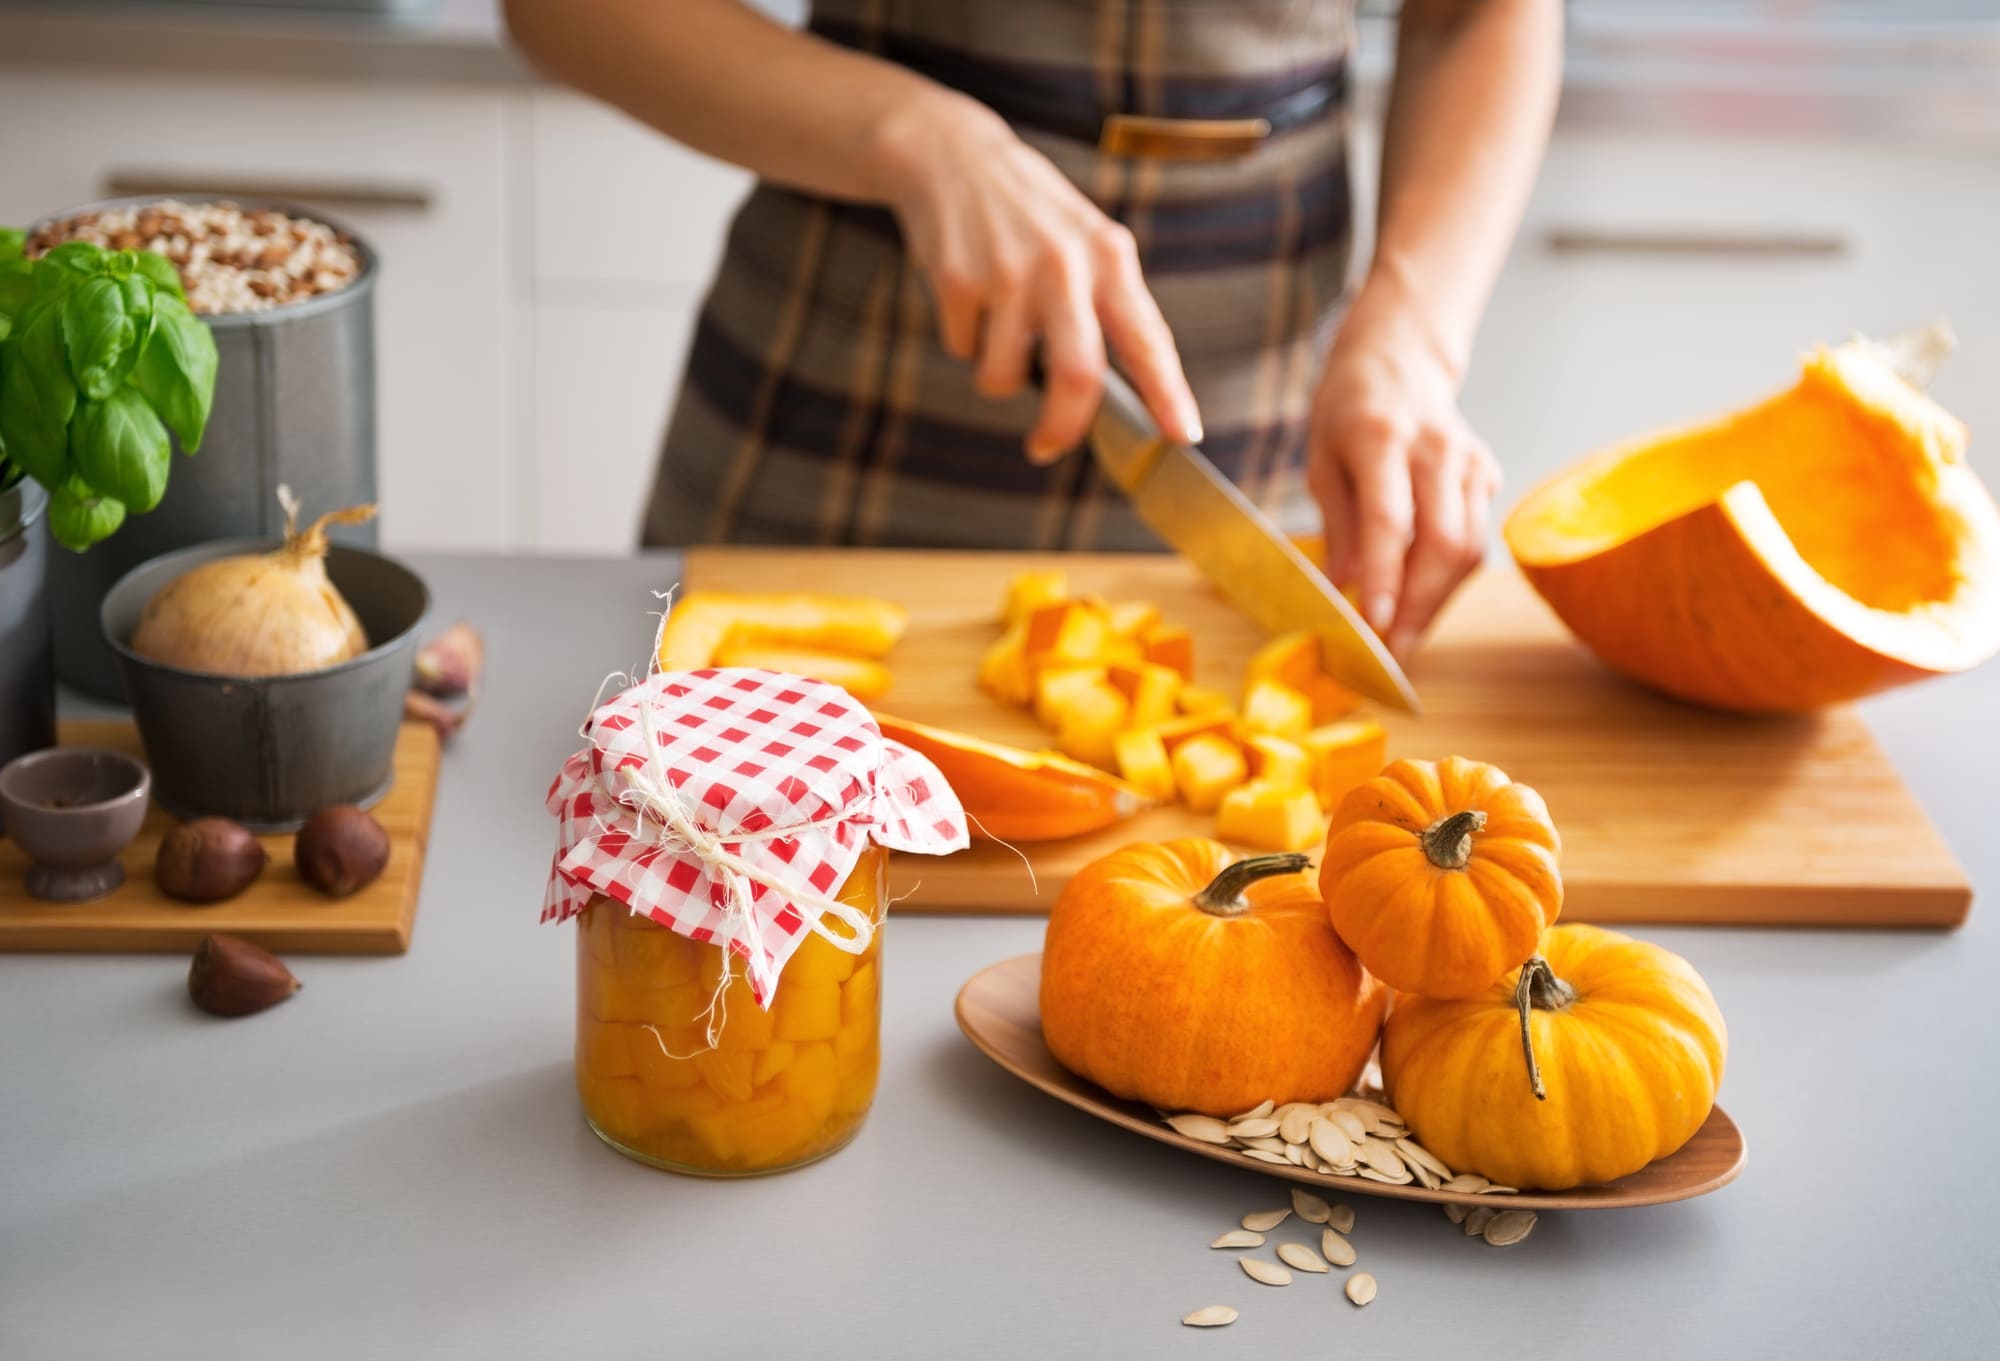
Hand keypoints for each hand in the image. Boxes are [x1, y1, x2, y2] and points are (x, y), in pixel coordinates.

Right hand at [874, 94, 1201, 460]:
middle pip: (1077, 375)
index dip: (1168, 395)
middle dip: (1062, 427)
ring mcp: (1009, 273)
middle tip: (1047, 447)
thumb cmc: (1031, 214)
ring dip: (997, 375)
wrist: (951, 154)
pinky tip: (968, 297)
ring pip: (1004, 376)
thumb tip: (1123, 395)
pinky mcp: (958, 280)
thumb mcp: (1087, 241)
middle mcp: (1065, 264)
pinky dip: (965, 342)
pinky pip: (963, 350)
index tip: (1182, 436)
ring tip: (996, 331)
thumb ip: (1108, 305)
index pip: (1148, 340)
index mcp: (1110, 257)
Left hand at [1306, 286, 1499, 658]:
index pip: (1391, 520)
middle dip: (1417, 610)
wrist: (1399, 359)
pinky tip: (1419, 603)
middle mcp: (1435, 449)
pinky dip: (1446, 581)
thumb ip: (1337, 525)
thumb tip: (1343, 591)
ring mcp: (1470, 461)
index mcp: (1381, 437)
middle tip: (1389, 656)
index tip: (1375, 627)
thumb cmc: (1347, 410)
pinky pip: (1473, 540)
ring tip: (1401, 641)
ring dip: (1434, 604)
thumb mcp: (1321, 460)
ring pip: (1467, 550)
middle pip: (1442, 544)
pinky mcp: (1488, 472)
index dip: (1386, 579)